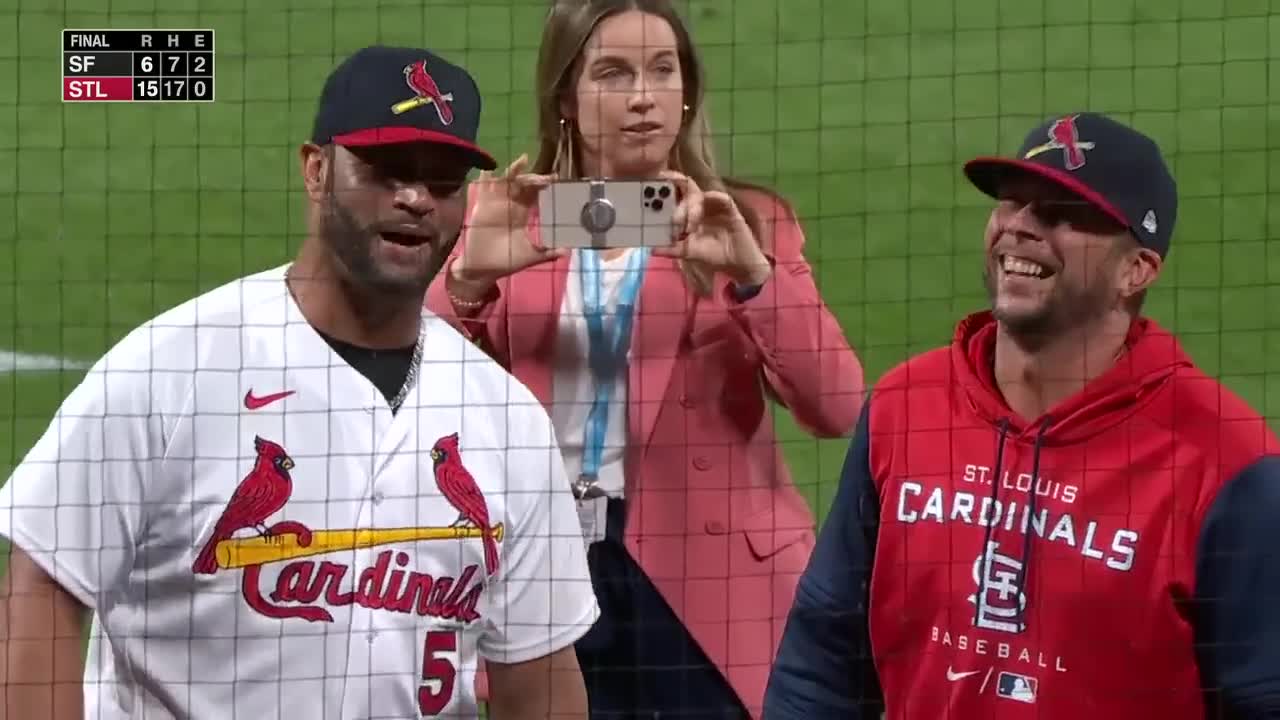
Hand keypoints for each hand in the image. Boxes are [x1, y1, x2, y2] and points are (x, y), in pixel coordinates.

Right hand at [451, 154, 566, 292]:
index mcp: (522, 214)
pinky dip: (484, 178)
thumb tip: (567, 252)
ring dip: (514, 172)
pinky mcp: (481, 207)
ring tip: (523, 161)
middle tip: (544, 176)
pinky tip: (489, 169)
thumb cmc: (505, 261)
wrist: (482, 270)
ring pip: (505, 182)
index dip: (544, 185)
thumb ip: (546, 253)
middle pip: (522, 185)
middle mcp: (510, 205)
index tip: (556, 178)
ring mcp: (495, 204)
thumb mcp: (529, 257)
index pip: (535, 195)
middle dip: (533, 178)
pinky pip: (482, 189)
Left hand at [653, 171, 771, 286]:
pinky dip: (713, 198)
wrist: (737, 264)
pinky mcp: (731, 210)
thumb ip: (671, 249)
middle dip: (676, 195)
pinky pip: (722, 199)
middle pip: (686, 190)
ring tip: (687, 225)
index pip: (676, 193)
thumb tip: (651, 249)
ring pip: (700, 195)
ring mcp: (715, 206)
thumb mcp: (688, 252)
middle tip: (669, 209)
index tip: (654, 180)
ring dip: (691, 207)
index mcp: (689, 211)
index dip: (666, 185)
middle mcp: (701, 205)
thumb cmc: (713, 254)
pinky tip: (706, 201)